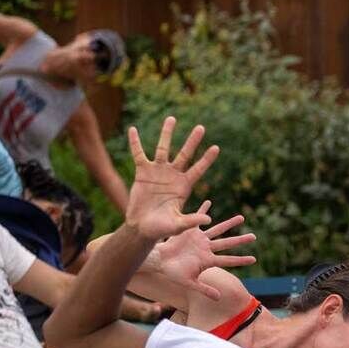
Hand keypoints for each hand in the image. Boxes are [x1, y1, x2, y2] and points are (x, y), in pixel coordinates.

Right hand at [123, 118, 219, 242]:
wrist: (142, 228)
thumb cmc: (162, 228)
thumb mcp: (179, 225)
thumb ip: (192, 220)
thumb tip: (208, 219)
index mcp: (184, 186)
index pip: (198, 169)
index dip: (206, 159)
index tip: (216, 147)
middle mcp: (173, 176)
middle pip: (184, 154)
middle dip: (192, 142)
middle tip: (201, 127)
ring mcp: (158, 172)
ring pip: (163, 149)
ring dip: (167, 134)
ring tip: (172, 118)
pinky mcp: (142, 172)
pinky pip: (138, 154)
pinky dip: (135, 142)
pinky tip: (132, 129)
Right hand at [148, 215, 256, 301]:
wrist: (159, 261)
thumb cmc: (173, 273)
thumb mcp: (189, 283)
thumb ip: (204, 289)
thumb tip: (219, 298)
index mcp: (208, 260)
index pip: (228, 260)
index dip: (240, 260)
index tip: (254, 259)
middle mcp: (206, 248)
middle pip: (227, 243)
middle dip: (240, 240)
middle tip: (254, 236)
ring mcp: (199, 239)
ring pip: (218, 230)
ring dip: (229, 224)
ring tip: (242, 218)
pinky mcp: (189, 231)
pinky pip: (197, 218)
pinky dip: (203, 211)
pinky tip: (210, 202)